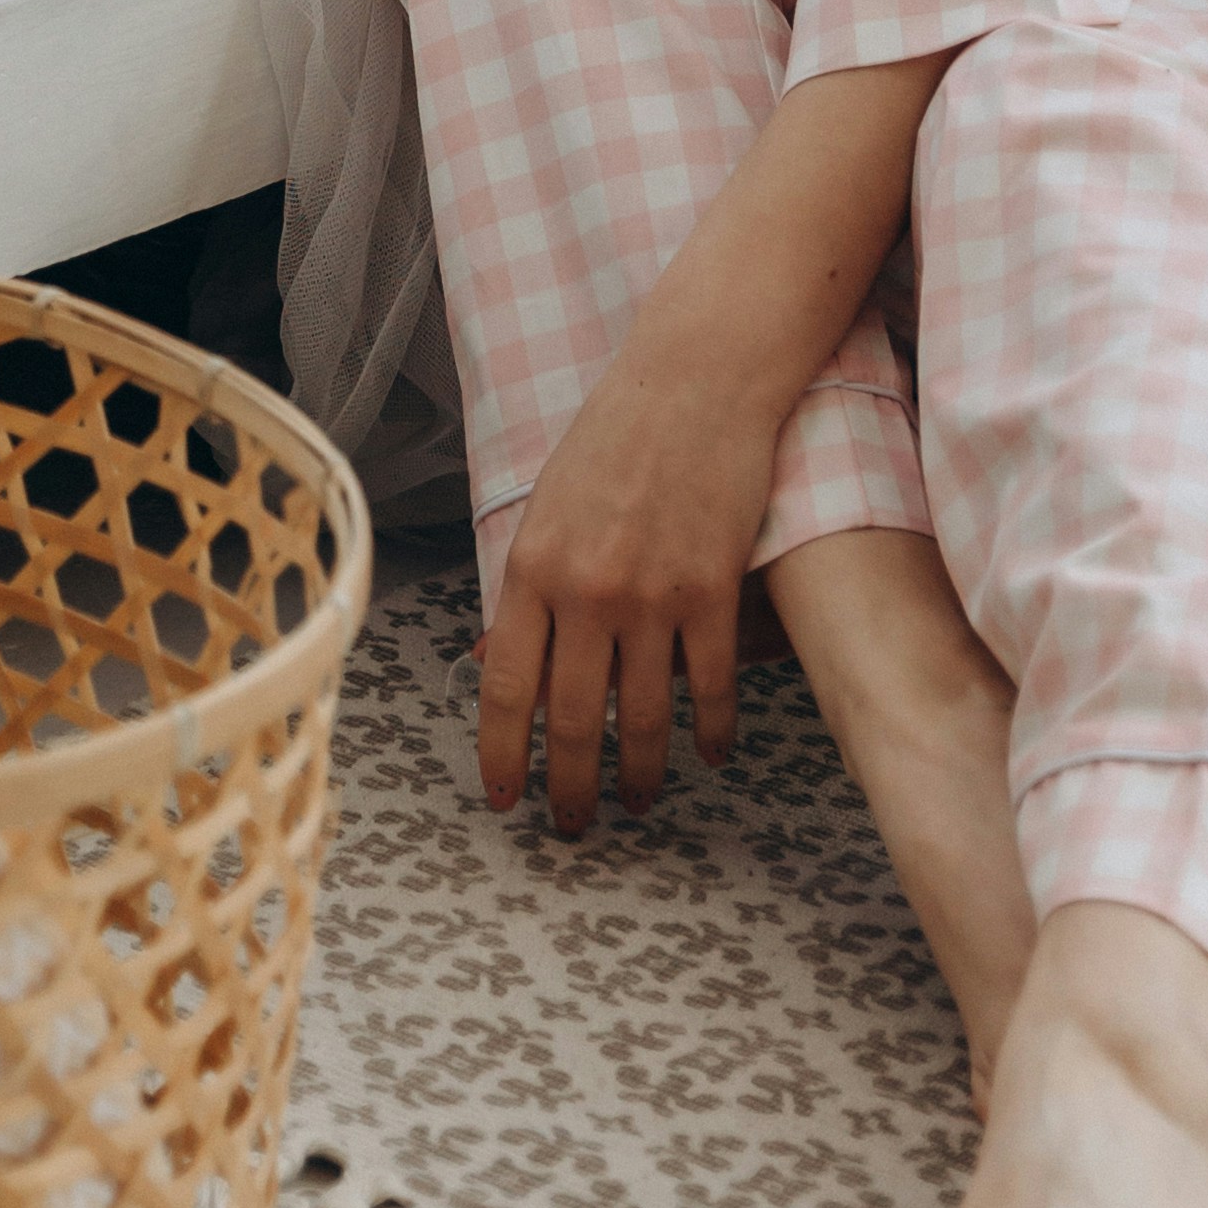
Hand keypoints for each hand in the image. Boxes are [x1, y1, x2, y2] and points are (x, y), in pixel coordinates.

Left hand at [477, 336, 778, 837]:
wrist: (695, 381)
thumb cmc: (615, 438)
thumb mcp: (548, 507)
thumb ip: (528, 588)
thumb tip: (494, 658)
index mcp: (532, 567)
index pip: (505, 688)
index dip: (502, 754)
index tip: (505, 799)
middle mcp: (586, 590)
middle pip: (572, 720)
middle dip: (570, 788)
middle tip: (573, 827)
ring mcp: (653, 594)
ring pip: (643, 717)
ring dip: (640, 773)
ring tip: (638, 802)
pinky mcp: (713, 590)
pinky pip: (709, 686)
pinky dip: (710, 731)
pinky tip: (710, 754)